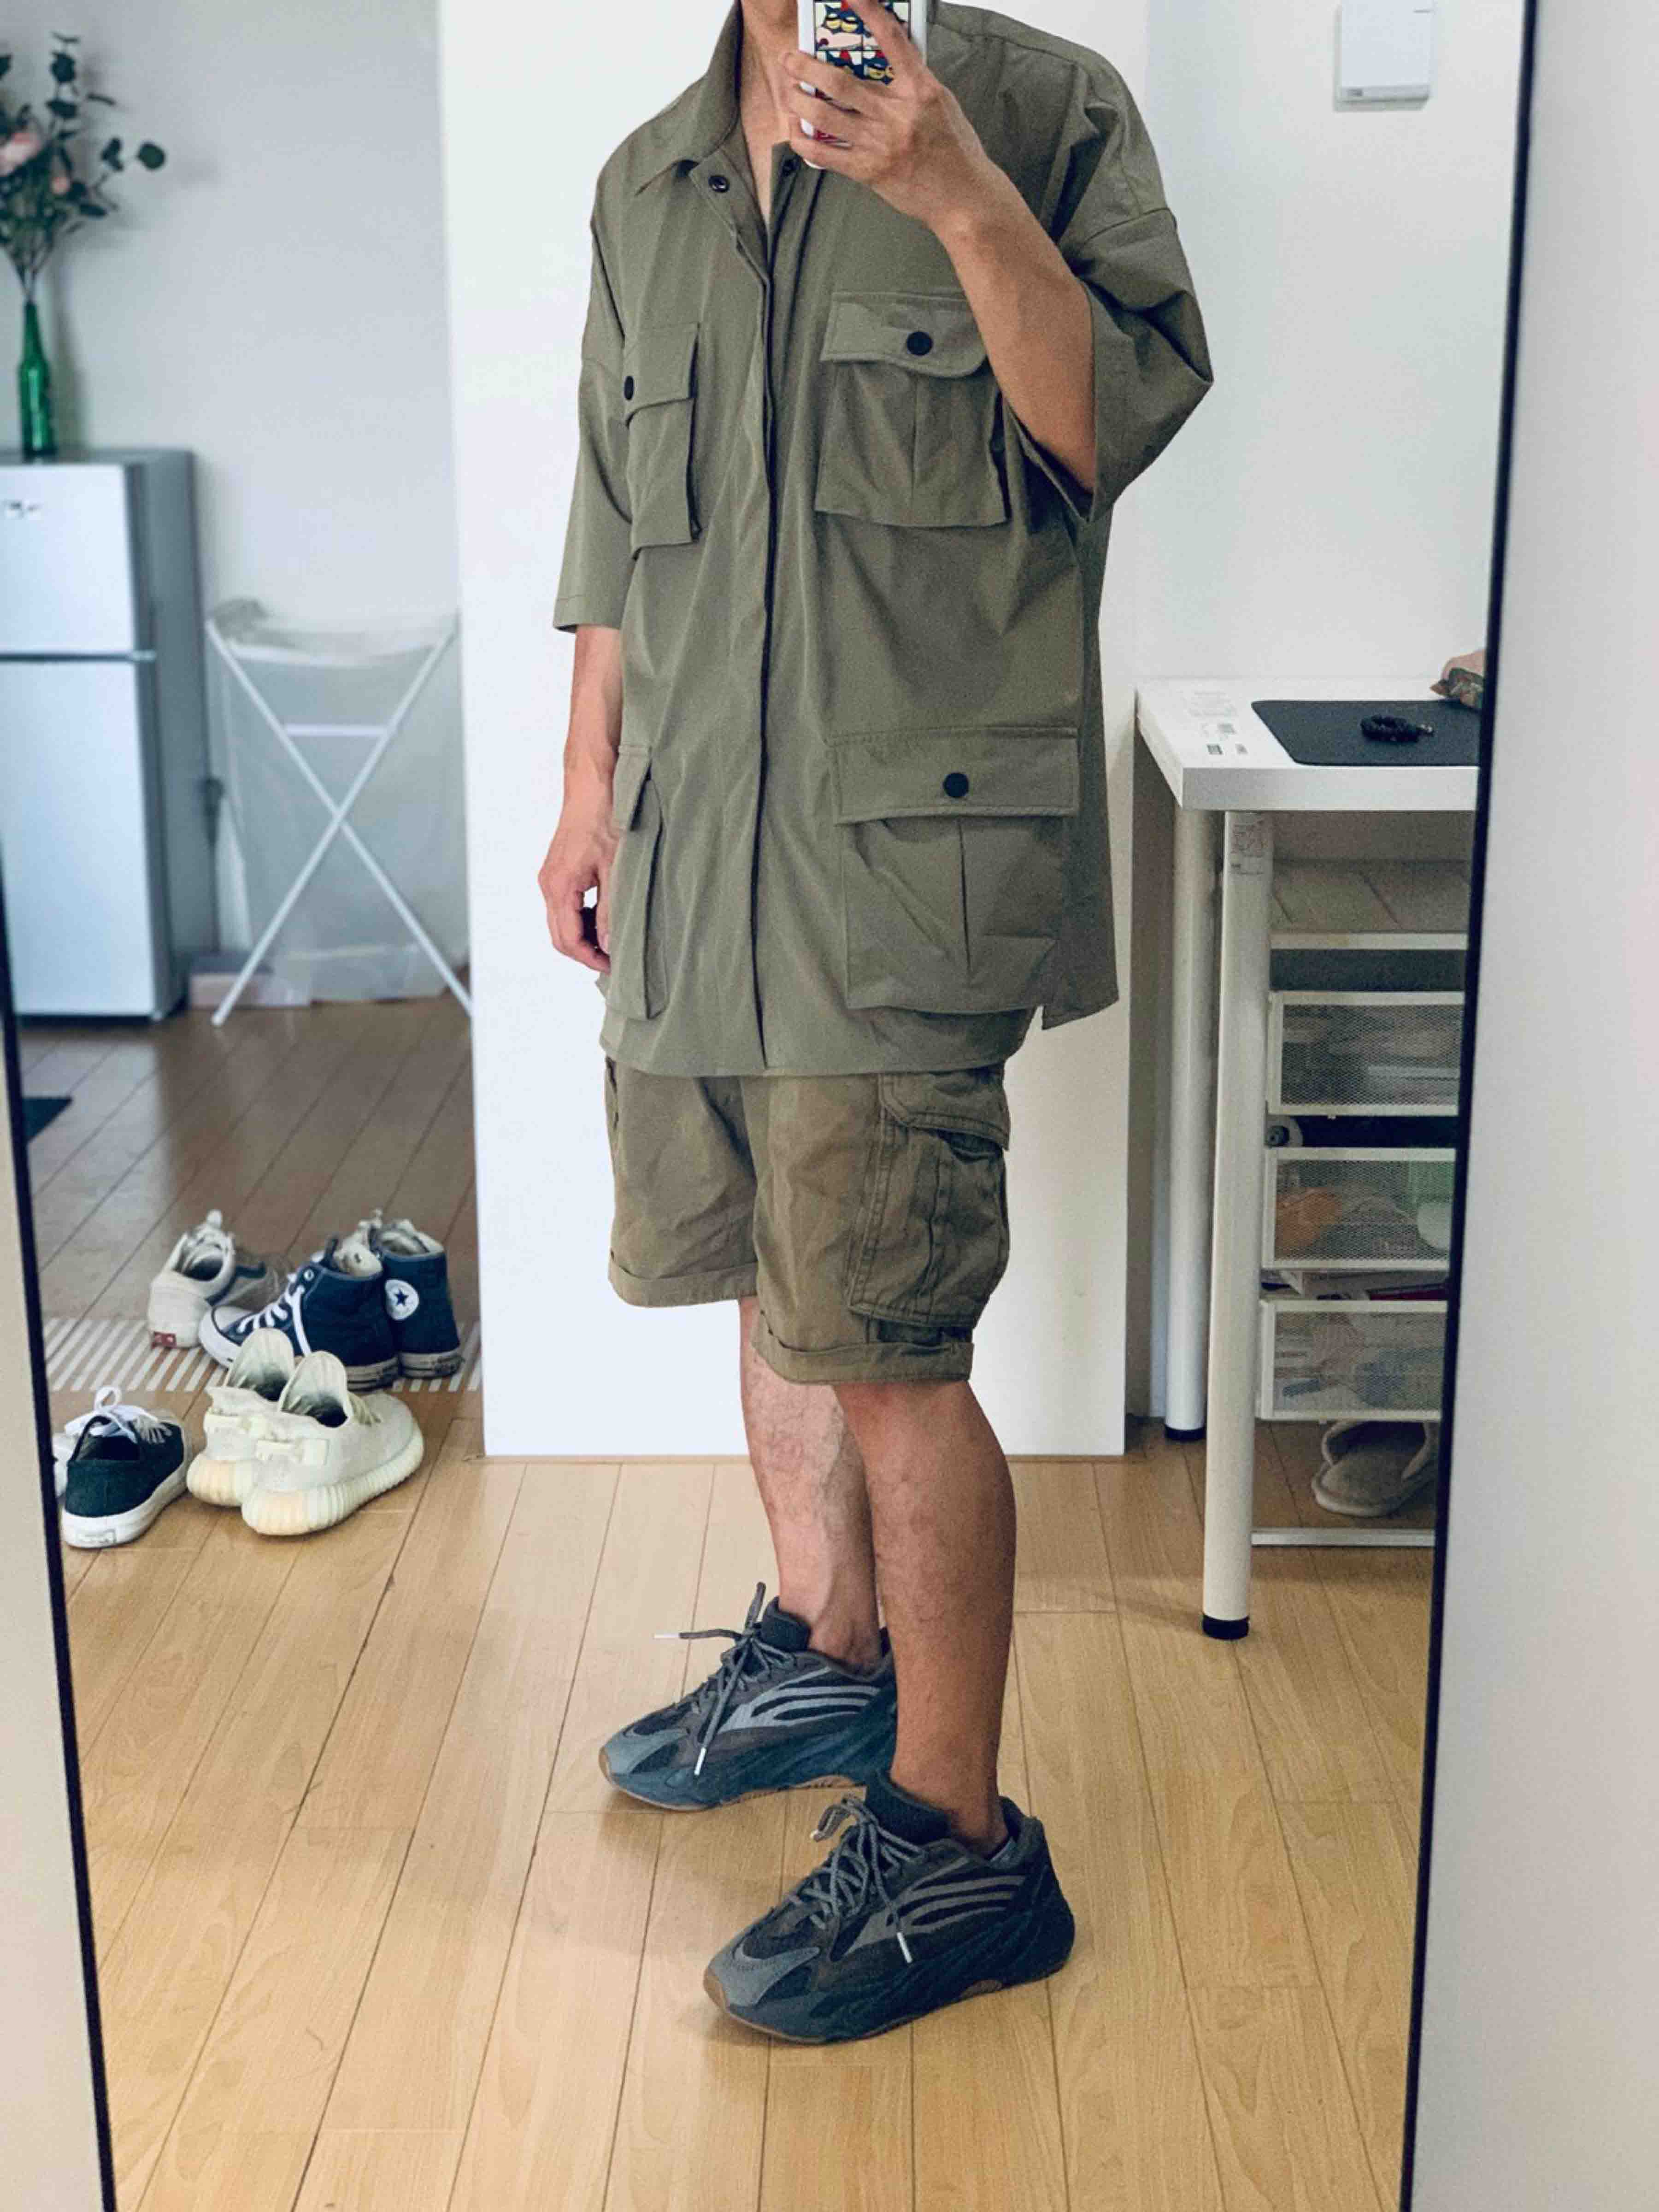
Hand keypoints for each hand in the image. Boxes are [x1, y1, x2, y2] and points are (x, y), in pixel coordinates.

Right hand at [538, 780, 619, 973]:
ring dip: (583, 936)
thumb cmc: (605, 818)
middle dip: (585, 953)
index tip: (615, 967)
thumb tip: (609, 945)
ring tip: (613, 940)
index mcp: (559, 887)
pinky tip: (604, 916)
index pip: (568, 940)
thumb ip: (611, 910)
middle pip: (560, 937)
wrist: (593, 783)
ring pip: (561, 922)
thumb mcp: (616, 868)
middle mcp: (548, 884)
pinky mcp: (557, 870)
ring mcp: (550, 877)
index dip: (591, 959)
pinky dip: (581, 919)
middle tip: (615, 959)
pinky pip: (564, 906)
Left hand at [779, 2, 997, 233]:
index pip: (892, 40)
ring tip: (789, 92)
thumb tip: (886, 64)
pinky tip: (796, 132)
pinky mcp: (868, 171)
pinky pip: (825, 155)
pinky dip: (804, 141)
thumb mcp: (942, 104)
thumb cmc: (955, 150)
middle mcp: (897, 115)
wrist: (963, 199)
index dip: (869, 11)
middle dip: (807, 67)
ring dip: (798, 101)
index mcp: (921, 90)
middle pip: (840, 82)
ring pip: (825, 116)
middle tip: (790, 59)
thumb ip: (913, 82)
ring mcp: (880, 144)